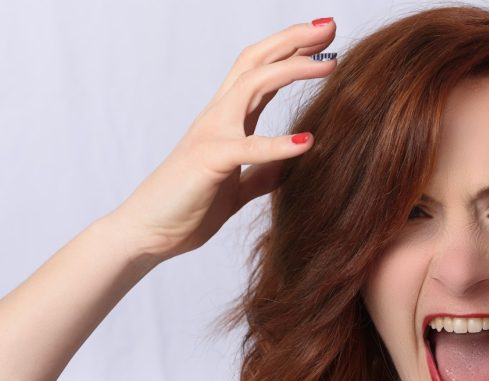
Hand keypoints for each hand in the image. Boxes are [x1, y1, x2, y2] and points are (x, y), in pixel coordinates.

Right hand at [105, 18, 336, 261]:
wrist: (146, 234)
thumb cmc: (185, 207)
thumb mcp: (236, 187)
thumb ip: (262, 173)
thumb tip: (291, 164)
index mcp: (227, 120)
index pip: (261, 71)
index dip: (292, 50)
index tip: (325, 39)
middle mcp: (218, 117)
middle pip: (256, 61)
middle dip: (293, 40)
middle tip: (331, 27)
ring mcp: (211, 134)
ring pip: (252, 84)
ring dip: (293, 70)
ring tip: (330, 67)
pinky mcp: (209, 161)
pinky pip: (247, 148)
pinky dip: (279, 144)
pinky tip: (308, 141)